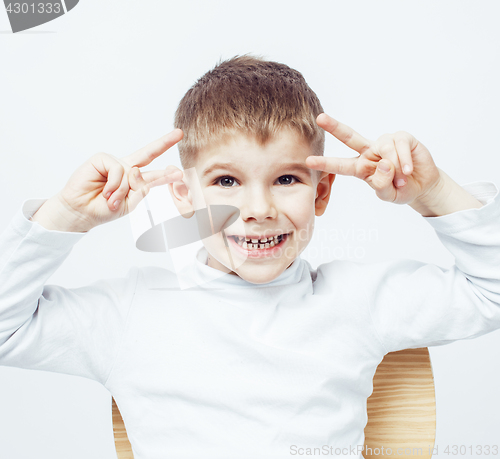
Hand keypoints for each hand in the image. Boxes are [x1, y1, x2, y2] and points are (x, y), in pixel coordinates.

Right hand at [36, 129, 183, 231]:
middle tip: (179, 133)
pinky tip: (104, 191)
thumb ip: (139, 191)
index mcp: (135, 181)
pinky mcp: (102, 159)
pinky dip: (114, 183)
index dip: (167, 172)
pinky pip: (117, 169)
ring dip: (122, 190)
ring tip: (110, 199)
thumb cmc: (103, 209)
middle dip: (164, 143)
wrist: (81, 212)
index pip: (154, 174)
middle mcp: (127, 168)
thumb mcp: (128, 205)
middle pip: (148, 153)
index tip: (182, 171)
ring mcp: (115, 163)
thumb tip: (137, 171)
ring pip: (131, 172)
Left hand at [305, 113, 442, 205]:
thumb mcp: (388, 195)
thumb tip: (383, 164)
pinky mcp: (401, 137)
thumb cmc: (400, 189)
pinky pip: (399, 146)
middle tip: (320, 118)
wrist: (422, 186)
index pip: (340, 165)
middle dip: (334, 127)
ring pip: (384, 150)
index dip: (325, 163)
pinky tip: (408, 170)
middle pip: (349, 137)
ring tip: (402, 179)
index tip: (308, 161)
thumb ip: (381, 184)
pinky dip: (404, 161)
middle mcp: (369, 152)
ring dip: (395, 169)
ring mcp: (384, 143)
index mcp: (360, 167)